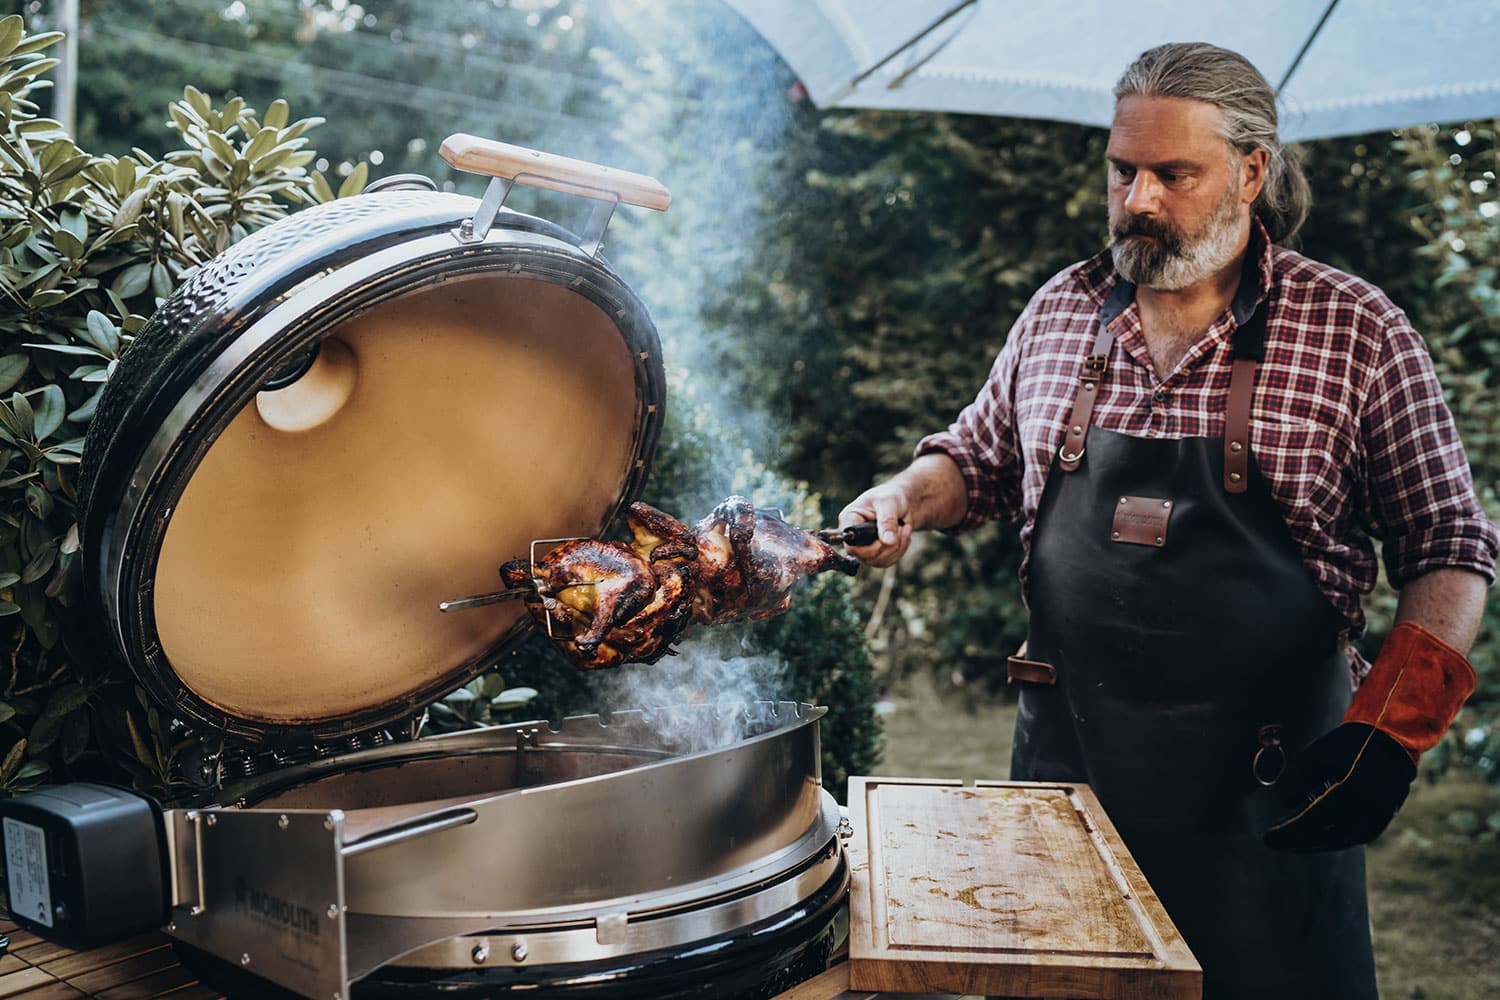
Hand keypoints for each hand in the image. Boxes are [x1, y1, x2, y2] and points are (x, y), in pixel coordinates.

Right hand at [838, 483, 914, 567]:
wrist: (903, 502)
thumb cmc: (891, 496)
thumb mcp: (888, 503)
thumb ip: (887, 521)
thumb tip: (888, 541)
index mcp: (849, 520)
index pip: (851, 544)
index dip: (868, 547)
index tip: (886, 537)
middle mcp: (854, 536)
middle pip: (866, 556)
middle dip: (888, 546)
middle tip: (900, 527)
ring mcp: (864, 546)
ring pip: (878, 561)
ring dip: (897, 548)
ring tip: (903, 528)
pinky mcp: (876, 552)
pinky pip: (887, 561)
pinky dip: (900, 550)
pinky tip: (903, 535)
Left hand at [1265, 621, 1473, 852]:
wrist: (1390, 739)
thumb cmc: (1348, 743)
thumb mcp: (1315, 756)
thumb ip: (1297, 781)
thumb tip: (1284, 803)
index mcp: (1347, 792)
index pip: (1309, 822)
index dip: (1287, 832)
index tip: (1267, 836)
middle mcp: (1364, 809)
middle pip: (1324, 837)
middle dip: (1297, 841)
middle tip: (1277, 841)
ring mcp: (1378, 816)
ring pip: (1342, 840)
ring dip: (1316, 843)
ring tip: (1295, 841)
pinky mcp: (1385, 817)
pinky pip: (1358, 836)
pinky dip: (1337, 839)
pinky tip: (1320, 837)